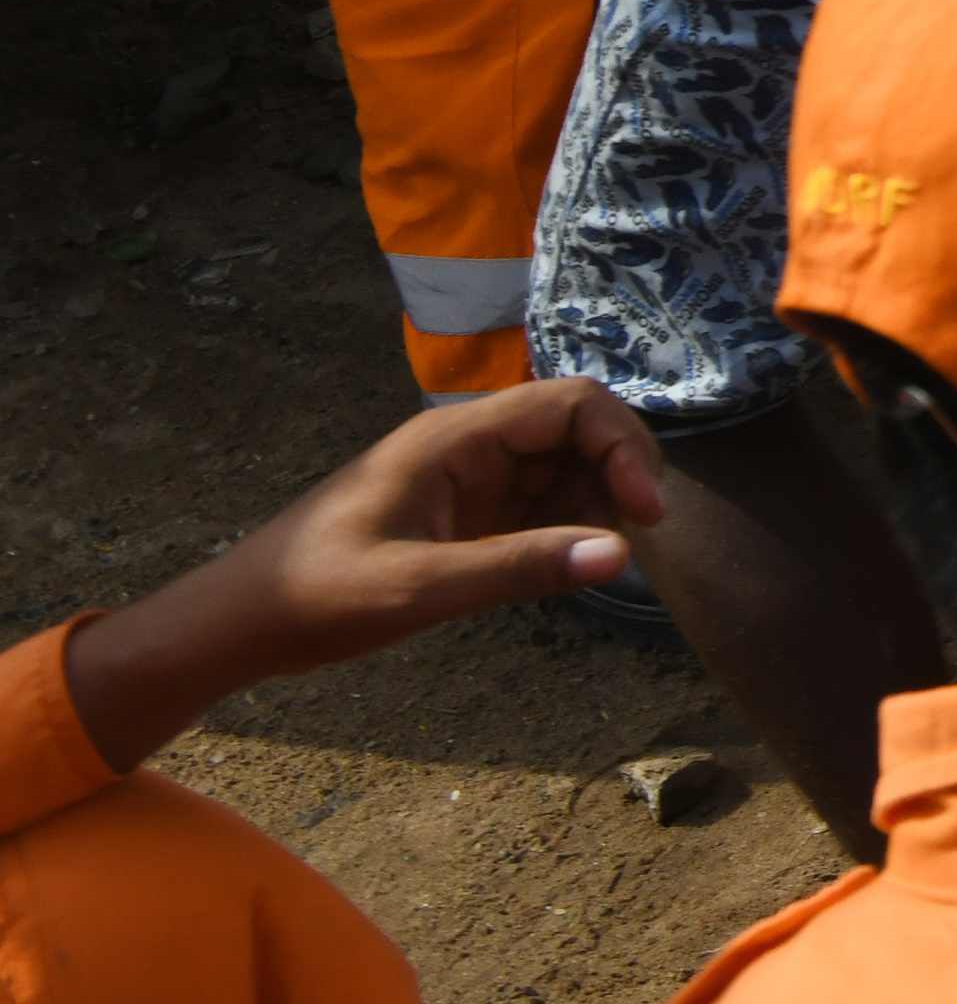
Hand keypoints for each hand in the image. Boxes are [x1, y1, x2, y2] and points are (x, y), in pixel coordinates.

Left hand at [63, 379, 664, 769]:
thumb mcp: (418, 587)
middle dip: (618, 471)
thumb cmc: (316, 598)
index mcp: (454, 437)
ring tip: (598, 558)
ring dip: (596, 501)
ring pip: (563, 466)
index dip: (622, 446)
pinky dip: (566, 527)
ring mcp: (466, 480)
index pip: (570, 405)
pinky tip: (566, 565)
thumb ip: (519, 567)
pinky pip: (536, 503)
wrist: (237, 625)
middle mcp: (467, 446)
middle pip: (575, 429)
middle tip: (634, 537)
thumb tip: (623, 554)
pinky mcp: (462, 516)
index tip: (644, 514)